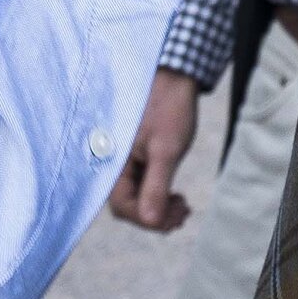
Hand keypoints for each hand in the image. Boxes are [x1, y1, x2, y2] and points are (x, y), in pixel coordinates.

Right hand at [108, 67, 200, 229]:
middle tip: (184, 212)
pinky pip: (140, 184)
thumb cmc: (167, 108)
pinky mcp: (134, 155)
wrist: (172, 76)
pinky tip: (175, 195)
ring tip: (183, 205)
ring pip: (135, 197)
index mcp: (114, 162)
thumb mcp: (165, 150)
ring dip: (158, 206)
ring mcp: (123, 159)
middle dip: (156, 216)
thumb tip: (152, 221)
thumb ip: (156, 187)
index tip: (177, 217)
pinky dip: (158, 193)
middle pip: (128, 206)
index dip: (150, 219)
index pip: (123, 207)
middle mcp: (113, 163)